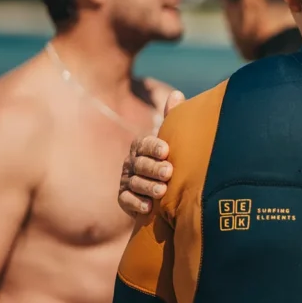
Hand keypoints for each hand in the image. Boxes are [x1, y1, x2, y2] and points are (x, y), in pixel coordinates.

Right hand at [118, 90, 184, 215]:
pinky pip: (126, 200)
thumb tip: (177, 94)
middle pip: (140, 164)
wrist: (164, 189)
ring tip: (162, 191)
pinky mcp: (124, 198)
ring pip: (134, 183)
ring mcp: (127, 180)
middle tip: (169, 172)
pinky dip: (136, 204)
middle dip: (154, 168)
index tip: (166, 150)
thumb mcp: (172, 139)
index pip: (145, 144)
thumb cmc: (169, 158)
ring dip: (147, 187)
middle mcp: (131, 162)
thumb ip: (173, 118)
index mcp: (142, 146)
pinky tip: (148, 207)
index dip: (154, 147)